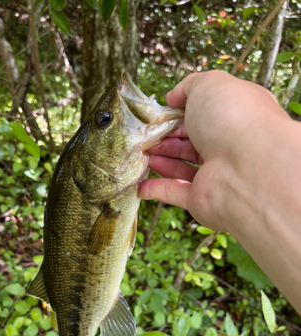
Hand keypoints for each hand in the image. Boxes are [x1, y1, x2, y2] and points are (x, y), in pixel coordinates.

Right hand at [138, 70, 288, 231]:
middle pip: (191, 141)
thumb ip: (188, 86)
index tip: (158, 113)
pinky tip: (139, 184)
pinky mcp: (202, 200)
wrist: (246, 168)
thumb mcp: (209, 85)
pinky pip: (175, 193)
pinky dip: (156, 189)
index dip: (179, 112)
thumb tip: (172, 97)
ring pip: (181, 166)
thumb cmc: (233, 118)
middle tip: (143, 135)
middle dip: (164, 137)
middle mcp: (228, 146)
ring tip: (139, 152)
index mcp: (235, 116)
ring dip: (159, 159)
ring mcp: (216, 175)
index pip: (205, 113)